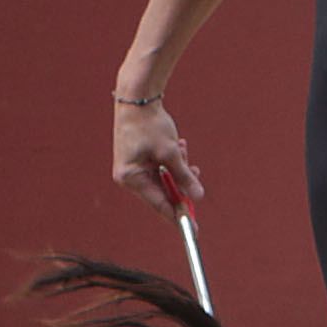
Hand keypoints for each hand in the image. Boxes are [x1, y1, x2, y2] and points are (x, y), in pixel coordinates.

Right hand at [113, 99, 204, 215]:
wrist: (138, 97)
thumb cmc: (150, 124)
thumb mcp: (171, 153)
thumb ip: (184, 177)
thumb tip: (197, 197)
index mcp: (131, 178)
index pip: (158, 204)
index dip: (178, 216)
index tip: (193, 229)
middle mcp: (129, 176)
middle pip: (163, 192)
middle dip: (181, 183)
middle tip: (195, 173)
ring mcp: (134, 167)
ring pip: (165, 179)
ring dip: (179, 168)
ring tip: (182, 150)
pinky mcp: (140, 158)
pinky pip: (161, 168)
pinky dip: (173, 160)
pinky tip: (178, 144)